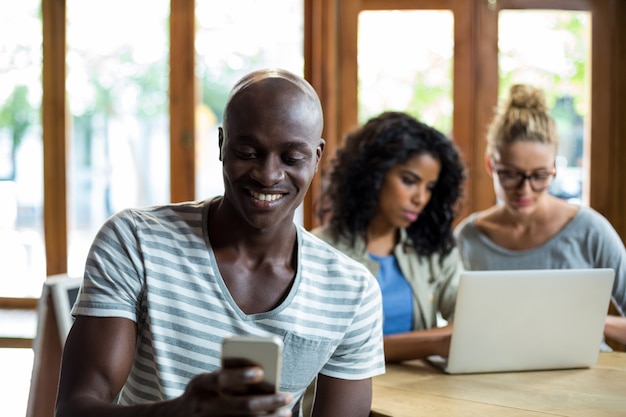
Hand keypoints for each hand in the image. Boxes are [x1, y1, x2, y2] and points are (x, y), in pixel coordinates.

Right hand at [175, 364, 292, 416]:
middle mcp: (204, 406)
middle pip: (241, 406)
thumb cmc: (203, 392)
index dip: (240, 375)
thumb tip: (264, 375)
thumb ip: (228, 376)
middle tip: (288, 396)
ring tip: (286, 412)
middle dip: (268, 402)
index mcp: (200, 385)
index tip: (261, 371)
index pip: (220, 379)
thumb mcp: (207, 380)